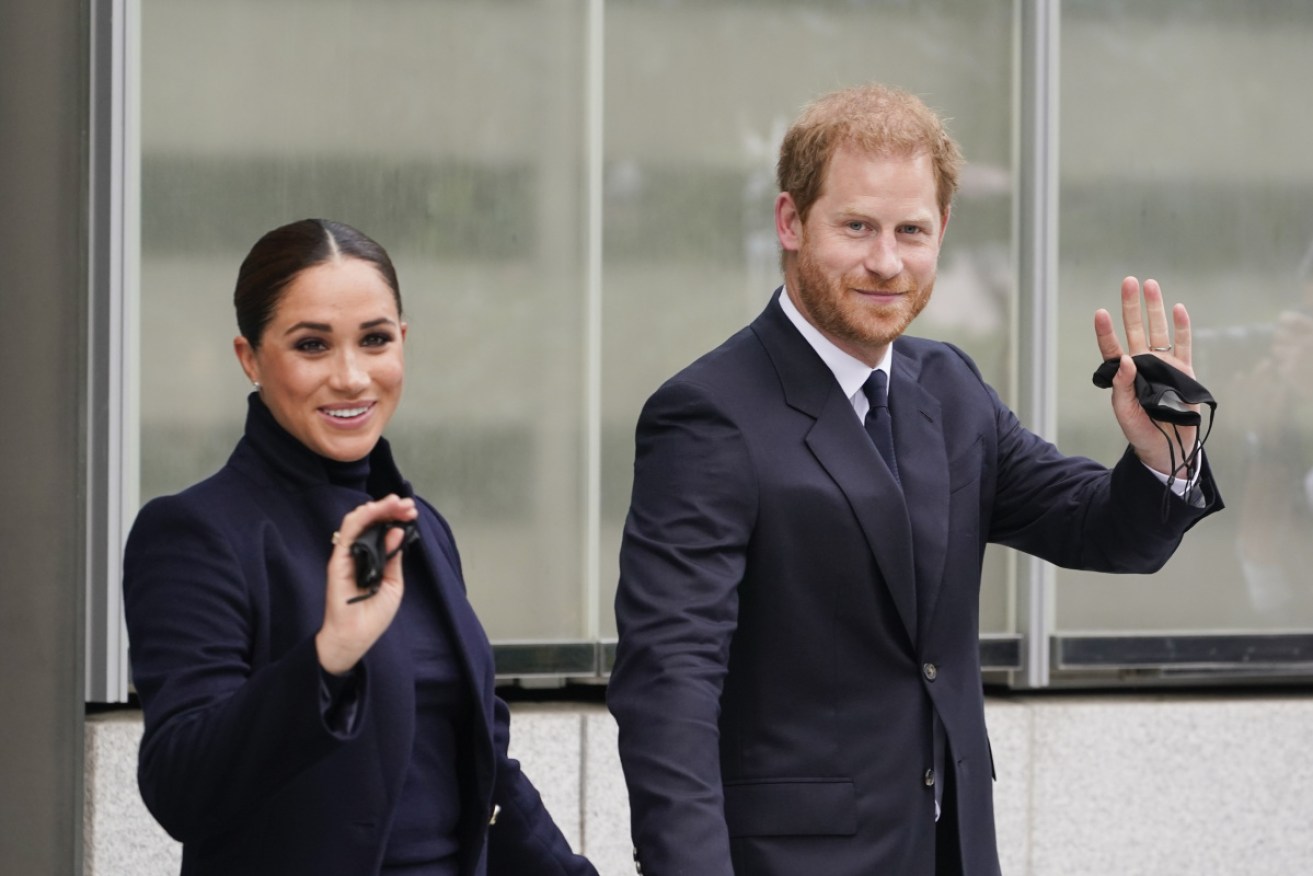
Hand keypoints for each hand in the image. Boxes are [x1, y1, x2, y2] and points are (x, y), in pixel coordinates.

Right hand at [315, 494, 417, 674]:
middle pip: (372, 522)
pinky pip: (347, 533)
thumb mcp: (393, 583)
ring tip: (395, 502)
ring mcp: (347, 555)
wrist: (355, 636)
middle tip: (407, 504)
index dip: (397, 517)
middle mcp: (359, 552)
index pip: (383, 529)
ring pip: (358, 521)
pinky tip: (373, 511)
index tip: (412, 512)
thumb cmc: (373, 614)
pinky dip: (360, 519)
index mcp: (374, 557)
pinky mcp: (337, 560)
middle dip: (390, 508)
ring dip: (377, 508)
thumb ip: (393, 558)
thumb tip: (398, 531)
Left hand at [1093, 277, 1196, 475]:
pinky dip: (1181, 327)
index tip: (1100, 312)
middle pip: (1135, 329)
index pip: (1111, 347)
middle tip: (1128, 281)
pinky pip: (1183, 344)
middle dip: (1131, 306)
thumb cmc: (1140, 430)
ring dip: (1155, 308)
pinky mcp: (1184, 371)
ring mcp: (1164, 364)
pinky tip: (1177, 308)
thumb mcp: (1125, 411)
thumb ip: (1122, 386)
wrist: (1167, 445)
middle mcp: (1142, 363)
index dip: (1105, 331)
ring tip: (1150, 284)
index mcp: (1123, 373)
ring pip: (1158, 330)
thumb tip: (1125, 359)